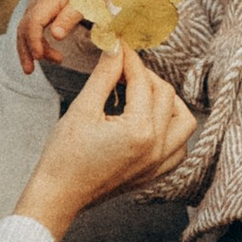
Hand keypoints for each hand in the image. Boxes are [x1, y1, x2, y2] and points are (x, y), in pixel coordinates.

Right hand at [11, 42, 196, 235]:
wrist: (58, 195)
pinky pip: (179, 148)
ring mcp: (158, 164)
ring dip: (168, 102)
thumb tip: (114, 47)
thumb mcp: (82, 109)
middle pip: (166, 95)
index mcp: (139, 131)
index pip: (142, 82)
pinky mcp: (153, 174)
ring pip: (183, 121)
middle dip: (146, 76)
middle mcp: (156, 148)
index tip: (119, 45)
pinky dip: (172, 130)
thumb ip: (104, 75)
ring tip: (145, 92)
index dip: (129, 58)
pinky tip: (153, 121)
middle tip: (124, 68)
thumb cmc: (64, 157)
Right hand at [16, 0, 88, 74]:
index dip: (34, 41)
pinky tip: (45, 54)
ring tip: (41, 65)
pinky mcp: (39, 10)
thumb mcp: (86, 3)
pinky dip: (35, 43)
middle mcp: (38, 2)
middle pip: (23, 28)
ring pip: (25, 29)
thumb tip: (56, 36)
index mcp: (48, 0)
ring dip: (30, 49)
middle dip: (25, 50)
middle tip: (29, 71)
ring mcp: (36, 5)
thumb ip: (70, 18)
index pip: (33, 23)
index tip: (39, 57)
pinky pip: (31, 28)